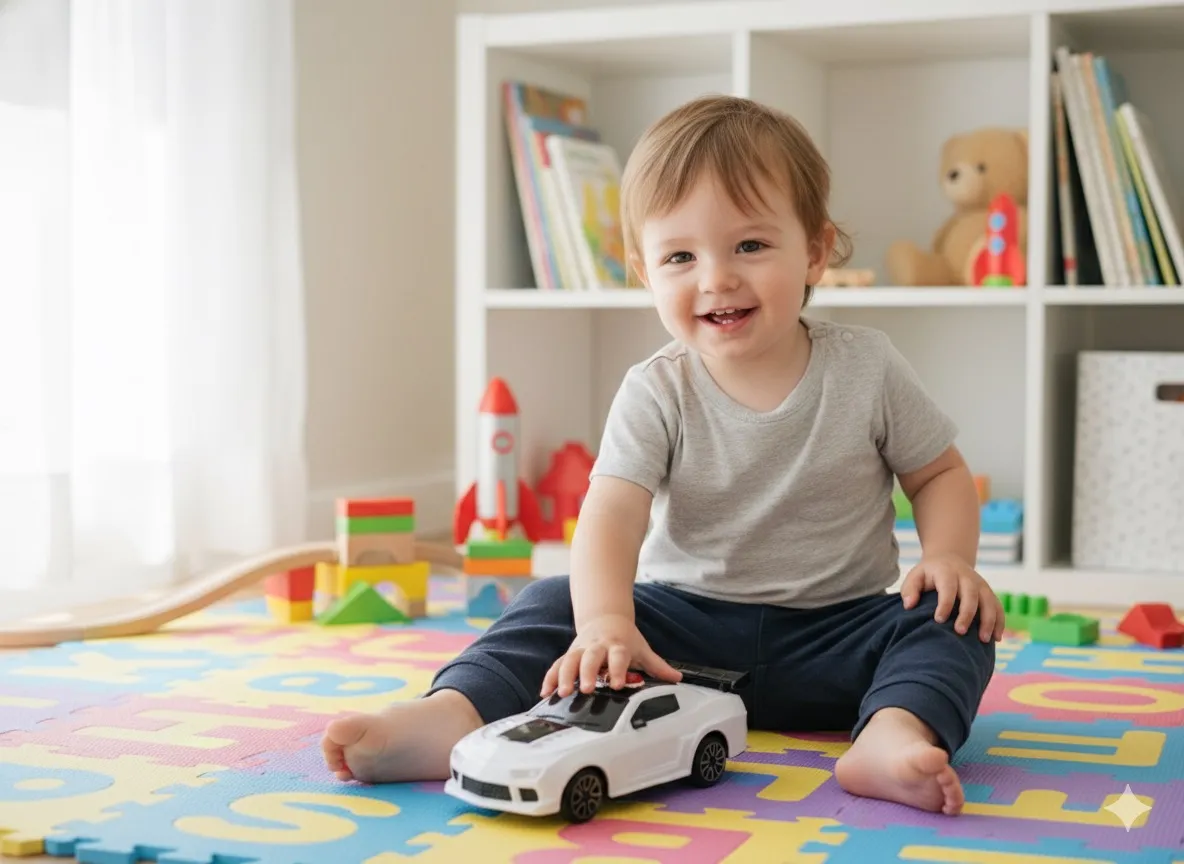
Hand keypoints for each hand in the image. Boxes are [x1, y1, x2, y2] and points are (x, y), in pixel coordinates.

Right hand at [541, 613, 681, 696]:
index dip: (618, 670)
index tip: (618, 684)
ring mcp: (580, 649)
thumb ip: (657, 666)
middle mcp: (597, 646)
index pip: (618, 656)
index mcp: (617, 645)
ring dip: (565, 677)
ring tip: (562, 693)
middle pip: (590, 658)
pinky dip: (550, 678)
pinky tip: (545, 693)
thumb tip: (677, 678)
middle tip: (586, 689)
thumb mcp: (642, 649)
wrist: (605, 618)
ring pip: (569, 661)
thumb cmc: (624, 638)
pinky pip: (557, 665)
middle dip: (587, 673)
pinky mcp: (569, 654)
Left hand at [899, 552, 1004, 642]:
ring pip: (989, 601)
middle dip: (967, 614)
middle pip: (971, 594)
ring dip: (988, 620)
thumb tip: (909, 605)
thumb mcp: (915, 576)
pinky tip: (997, 638)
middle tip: (960, 632)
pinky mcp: (988, 592)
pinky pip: (998, 606)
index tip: (939, 620)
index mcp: (947, 572)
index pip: (948, 587)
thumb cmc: (929, 574)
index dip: (945, 604)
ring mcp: (980, 584)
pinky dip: (999, 621)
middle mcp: (967, 577)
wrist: (949, 559)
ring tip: (983, 640)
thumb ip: (910, 589)